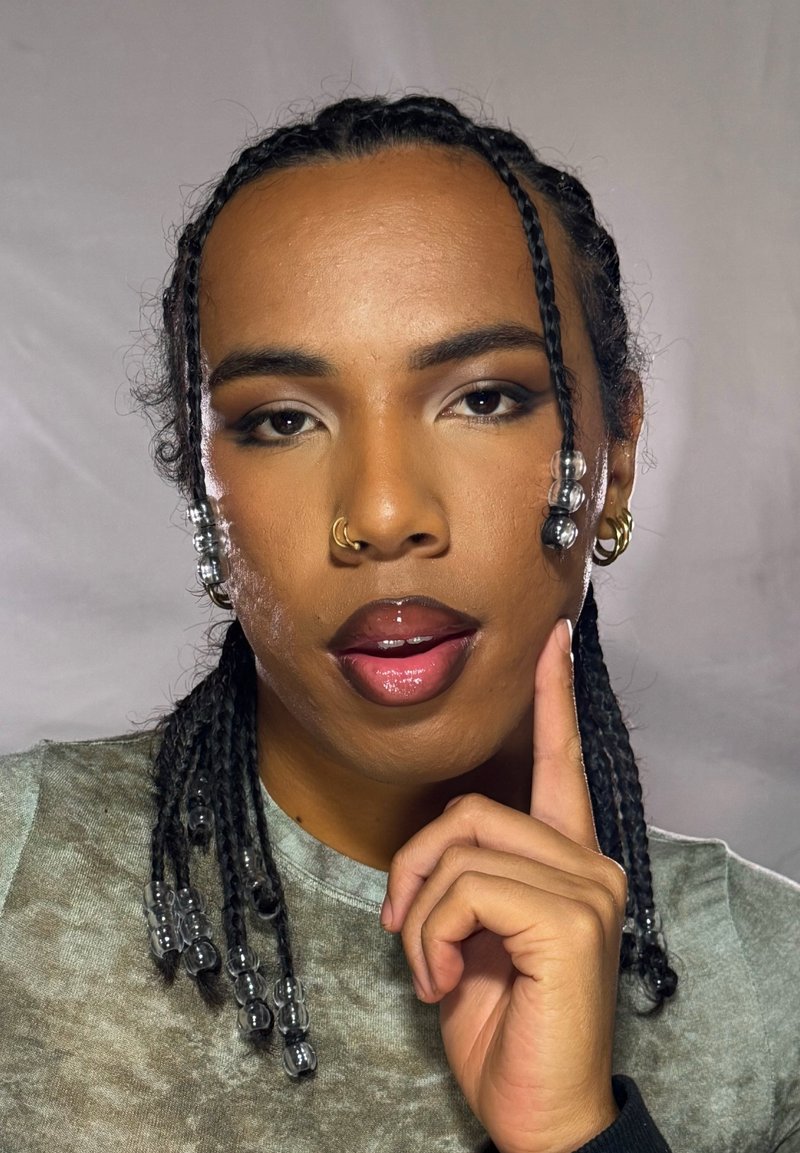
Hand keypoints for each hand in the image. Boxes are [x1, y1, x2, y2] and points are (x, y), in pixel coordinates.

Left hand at [381, 619, 626, 1152]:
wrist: (536, 1113)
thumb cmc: (500, 1025)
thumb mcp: (469, 937)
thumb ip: (468, 875)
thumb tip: (433, 849)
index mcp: (566, 860)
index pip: (560, 762)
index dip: (552, 697)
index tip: (549, 640)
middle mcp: (588, 863)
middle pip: (472, 808)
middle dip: (415, 864)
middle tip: (404, 926)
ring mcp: (586, 888)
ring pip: (460, 847)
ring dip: (421, 913)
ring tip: (430, 967)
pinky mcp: (569, 919)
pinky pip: (463, 887)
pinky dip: (430, 934)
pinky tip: (443, 982)